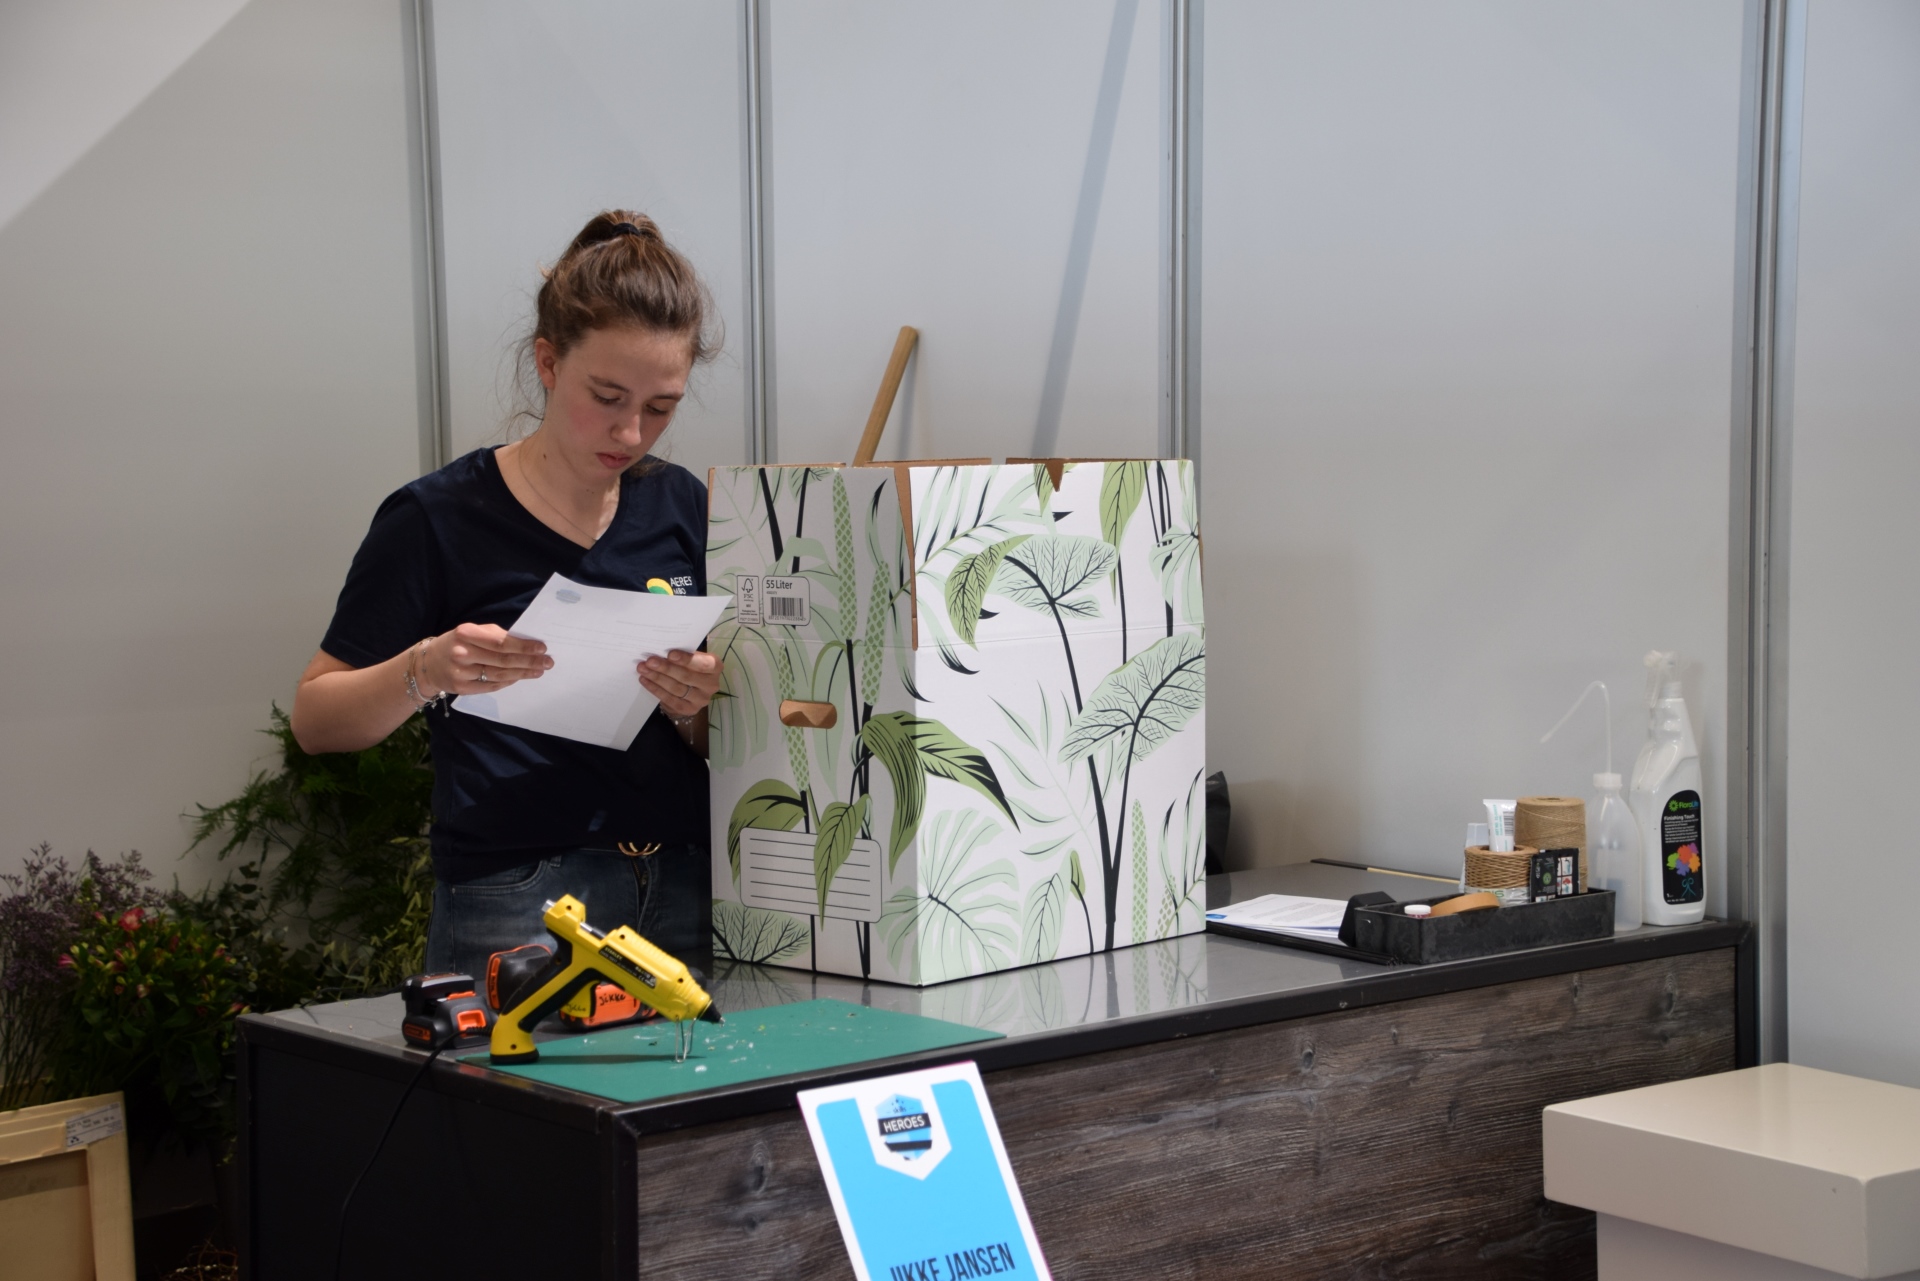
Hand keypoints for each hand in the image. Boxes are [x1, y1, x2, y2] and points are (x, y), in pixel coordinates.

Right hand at [419, 624, 551, 695]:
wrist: (427, 663)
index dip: (524, 646)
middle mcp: (462, 653)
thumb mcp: (471, 632)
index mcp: (466, 633)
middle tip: (547, 662)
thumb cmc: (456, 643)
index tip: (542, 648)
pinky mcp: (462, 688)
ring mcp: (461, 672)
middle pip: (503, 660)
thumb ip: (494, 635)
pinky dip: (508, 682)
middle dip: (529, 661)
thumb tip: (525, 643)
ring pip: (500, 675)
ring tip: (538, 670)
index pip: (501, 642)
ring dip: (523, 673)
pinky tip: (519, 678)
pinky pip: (492, 686)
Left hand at [639, 650, 719, 719]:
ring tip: (643, 669)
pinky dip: (655, 689)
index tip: (670, 654)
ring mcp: (701, 700)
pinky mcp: (688, 709)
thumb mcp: (693, 658)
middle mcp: (711, 685)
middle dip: (665, 668)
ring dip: (657, 678)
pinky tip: (645, 680)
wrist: (693, 690)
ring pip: (676, 688)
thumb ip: (684, 654)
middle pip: (686, 676)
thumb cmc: (691, 667)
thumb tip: (661, 650)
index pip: (703, 664)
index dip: (686, 659)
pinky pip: (669, 699)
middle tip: (649, 661)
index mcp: (715, 667)